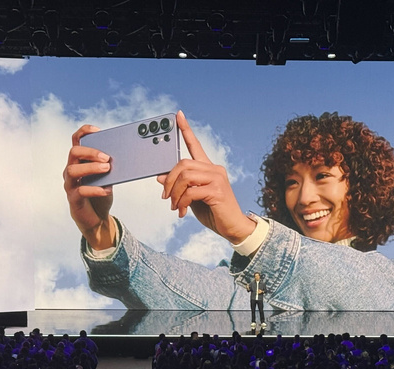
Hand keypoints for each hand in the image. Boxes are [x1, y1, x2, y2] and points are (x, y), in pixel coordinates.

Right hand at [64, 125, 116, 249]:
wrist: (97, 218)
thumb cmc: (101, 193)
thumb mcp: (107, 177)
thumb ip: (109, 165)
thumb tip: (124, 155)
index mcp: (79, 161)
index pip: (76, 140)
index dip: (84, 132)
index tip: (98, 130)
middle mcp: (71, 169)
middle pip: (74, 152)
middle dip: (90, 152)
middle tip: (107, 157)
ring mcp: (70, 184)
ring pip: (72, 170)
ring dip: (90, 168)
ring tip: (107, 169)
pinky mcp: (73, 199)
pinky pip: (80, 191)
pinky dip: (94, 189)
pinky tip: (107, 190)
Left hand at [158, 111, 255, 244]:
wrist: (233, 227)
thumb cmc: (214, 212)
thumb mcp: (191, 198)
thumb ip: (179, 186)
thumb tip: (160, 177)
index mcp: (208, 168)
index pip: (196, 145)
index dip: (186, 130)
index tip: (177, 115)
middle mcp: (214, 169)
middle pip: (183, 164)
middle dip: (169, 181)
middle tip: (165, 196)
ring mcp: (217, 178)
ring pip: (185, 177)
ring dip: (174, 194)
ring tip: (174, 206)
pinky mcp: (217, 190)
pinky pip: (191, 192)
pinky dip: (182, 202)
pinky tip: (182, 211)